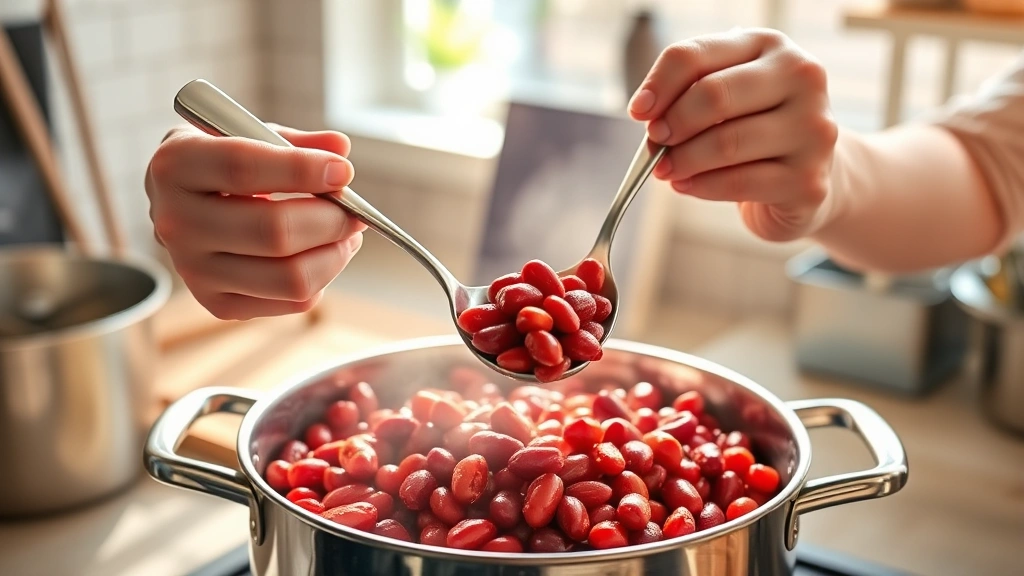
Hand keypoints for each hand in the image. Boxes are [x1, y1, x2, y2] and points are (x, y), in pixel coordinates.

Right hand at [145, 124, 366, 319]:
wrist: (179, 207)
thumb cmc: (220, 164)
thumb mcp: (245, 134)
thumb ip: (293, 141)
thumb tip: (339, 149)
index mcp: (176, 165)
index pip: (242, 167)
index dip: (302, 170)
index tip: (343, 171)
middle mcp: (176, 222)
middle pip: (273, 232)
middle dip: (331, 221)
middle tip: (355, 211)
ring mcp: (194, 270)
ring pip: (289, 277)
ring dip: (335, 255)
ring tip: (347, 234)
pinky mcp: (217, 303)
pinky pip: (292, 301)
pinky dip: (322, 279)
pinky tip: (323, 254)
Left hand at [629, 29, 838, 240]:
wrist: (805, 172)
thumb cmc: (753, 126)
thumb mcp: (724, 95)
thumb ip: (688, 93)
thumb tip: (647, 113)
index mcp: (770, 45)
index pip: (697, 54)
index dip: (659, 84)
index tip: (638, 111)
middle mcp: (801, 78)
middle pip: (714, 95)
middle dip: (673, 124)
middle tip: (655, 142)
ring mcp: (812, 129)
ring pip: (726, 143)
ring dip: (682, 160)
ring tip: (665, 169)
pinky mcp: (808, 179)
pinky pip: (739, 182)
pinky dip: (701, 186)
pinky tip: (686, 185)